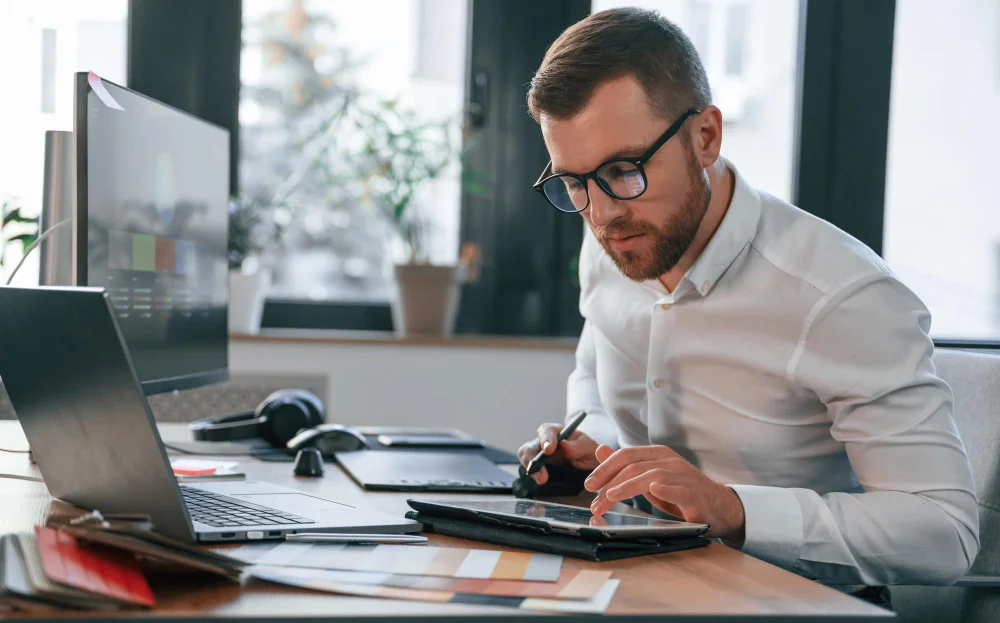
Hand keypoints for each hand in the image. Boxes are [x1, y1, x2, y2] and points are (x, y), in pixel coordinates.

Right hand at [517, 423, 599, 484]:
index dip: (546, 440)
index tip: (549, 450)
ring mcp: (538, 455)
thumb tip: (563, 444)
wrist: (588, 463)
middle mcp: (543, 442)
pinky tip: (539, 481)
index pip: (547, 431)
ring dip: (531, 469)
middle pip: (530, 446)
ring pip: (525, 457)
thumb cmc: (587, 452)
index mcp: (557, 432)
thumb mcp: (589, 447)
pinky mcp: (536, 467)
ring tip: (541, 480)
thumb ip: (578, 446)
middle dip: (532, 459)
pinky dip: (532, 476)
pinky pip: (528, 469)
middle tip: (542, 474)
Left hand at [584, 444, 745, 542]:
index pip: (625, 456)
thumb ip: (627, 466)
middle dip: (609, 482)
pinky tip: (653, 490)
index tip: (589, 485)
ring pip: (649, 476)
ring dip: (625, 489)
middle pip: (632, 466)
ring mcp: (683, 476)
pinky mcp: (694, 494)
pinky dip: (664, 489)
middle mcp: (669, 461)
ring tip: (609, 498)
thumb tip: (601, 450)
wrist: (719, 507)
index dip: (604, 468)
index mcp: (657, 455)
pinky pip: (677, 489)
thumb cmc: (681, 493)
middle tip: (593, 500)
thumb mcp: (650, 478)